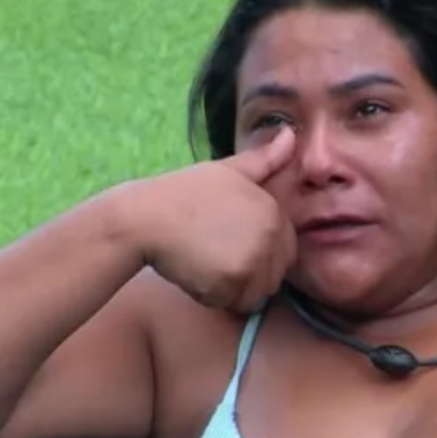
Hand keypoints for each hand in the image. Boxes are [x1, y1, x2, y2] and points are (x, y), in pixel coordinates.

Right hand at [126, 126, 297, 312]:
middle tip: (212, 255)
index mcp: (274, 210)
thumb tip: (292, 133)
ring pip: (255, 294)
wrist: (143, 218)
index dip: (256, 254)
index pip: (285, 252)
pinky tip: (195, 273)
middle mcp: (271, 233)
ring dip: (232, 290)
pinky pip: (234, 304)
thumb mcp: (227, 171)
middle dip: (248, 275)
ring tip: (204, 263)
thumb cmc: (182, 194)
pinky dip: (215, 298)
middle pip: (273, 277)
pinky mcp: (234, 278)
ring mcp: (255, 256)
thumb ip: (265, 160)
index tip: (225, 243)